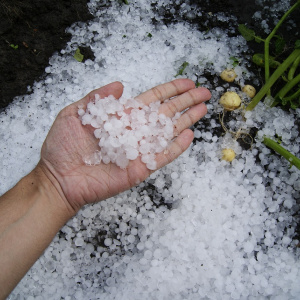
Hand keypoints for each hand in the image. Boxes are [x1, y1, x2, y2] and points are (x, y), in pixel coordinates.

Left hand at [38, 79, 210, 212]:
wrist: (58, 178)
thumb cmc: (62, 147)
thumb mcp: (74, 114)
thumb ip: (97, 98)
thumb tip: (120, 83)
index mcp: (121, 117)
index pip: (152, 100)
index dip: (170, 90)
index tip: (187, 83)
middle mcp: (134, 132)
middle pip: (166, 113)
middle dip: (185, 102)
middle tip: (205, 92)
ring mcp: (139, 150)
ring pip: (168, 133)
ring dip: (186, 120)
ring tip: (203, 109)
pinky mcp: (140, 168)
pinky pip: (162, 156)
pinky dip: (176, 147)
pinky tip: (189, 135)